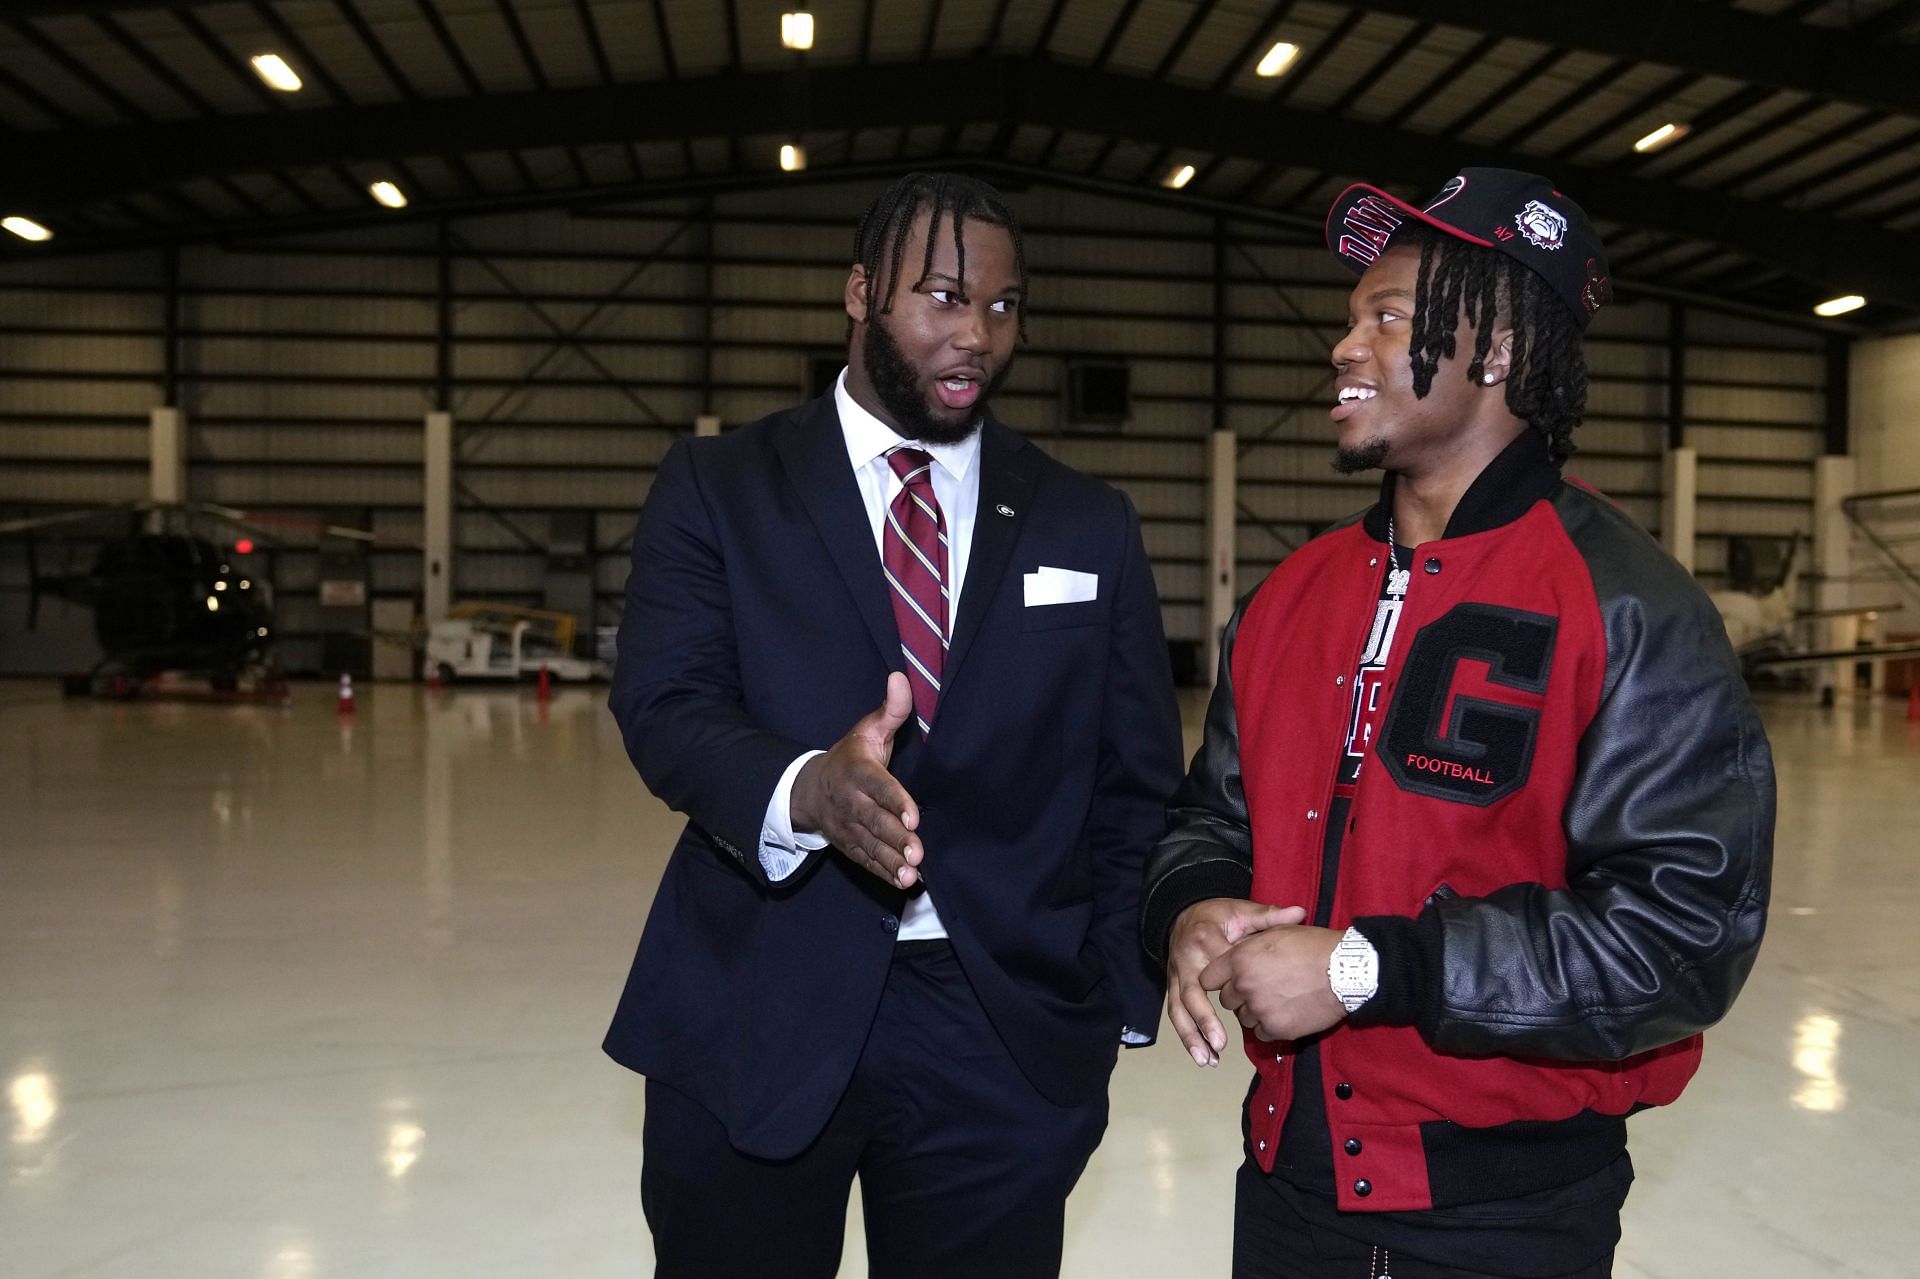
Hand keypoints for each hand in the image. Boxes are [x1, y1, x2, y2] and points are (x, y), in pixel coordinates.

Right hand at [790, 673, 923, 889]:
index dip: (895, 801)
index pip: (878, 786)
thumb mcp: (867, 730)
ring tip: (911, 875)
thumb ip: (890, 710)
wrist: (809, 788)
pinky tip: (902, 883)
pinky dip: (883, 873)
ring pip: (871, 846)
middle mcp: (852, 802)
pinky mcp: (850, 846)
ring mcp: (849, 827)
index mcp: (858, 772)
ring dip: (891, 862)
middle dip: (896, 838)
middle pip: (876, 822)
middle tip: (917, 853)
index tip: (914, 816)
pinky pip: (866, 861)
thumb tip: (902, 677)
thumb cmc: (850, 757)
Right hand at [1165, 899, 1307, 1066]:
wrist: (1182, 914)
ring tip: (1207, 1059)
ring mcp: (1176, 976)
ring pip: (1178, 1009)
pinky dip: (1187, 1036)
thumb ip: (1269, 916)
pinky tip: (1202, 1055)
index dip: (1233, 985)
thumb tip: (1299, 913)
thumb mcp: (1241, 911)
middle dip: (1204, 1020)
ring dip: (1191, 1036)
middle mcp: (1186, 960)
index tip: (1246, 1004)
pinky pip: (1176, 1014)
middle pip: (1191, 993)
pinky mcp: (1173, 987)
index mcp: (1205, 939)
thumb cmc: (1217, 916)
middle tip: (1220, 1043)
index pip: (1219, 966)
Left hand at [1199, 925, 1346, 1043]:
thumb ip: (1251, 944)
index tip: (1228, 981)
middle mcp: (1244, 985)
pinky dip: (1270, 1025)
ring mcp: (1260, 1009)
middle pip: (1227, 1000)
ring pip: (1244, 1018)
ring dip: (1255, 1011)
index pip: (1209, 977)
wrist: (1344, 971)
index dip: (1218, 979)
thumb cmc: (1313, 947)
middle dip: (1240, 995)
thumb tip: (1239, 950)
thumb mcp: (1277, 932)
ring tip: (1278, 999)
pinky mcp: (1276, 1028)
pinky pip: (1261, 1032)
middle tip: (1262, 987)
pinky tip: (1287, 1012)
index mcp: (1239, 959)